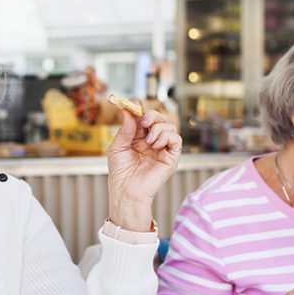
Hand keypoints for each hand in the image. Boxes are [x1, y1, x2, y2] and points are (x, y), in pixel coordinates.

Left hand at [106, 108, 181, 231]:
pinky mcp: (171, 157)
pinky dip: (167, 137)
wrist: (126, 190)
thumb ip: (125, 129)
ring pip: (170, 126)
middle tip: (144, 121)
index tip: (134, 104)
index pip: (144, 117)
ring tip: (149, 141)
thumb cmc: (120, 172)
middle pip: (160, 118)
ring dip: (159, 128)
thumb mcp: (117, 147)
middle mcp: (152, 141)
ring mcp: (162, 148)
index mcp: (138, 137)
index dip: (140, 110)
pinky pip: (176, 139)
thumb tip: (128, 111)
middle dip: (152, 115)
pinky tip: (156, 145)